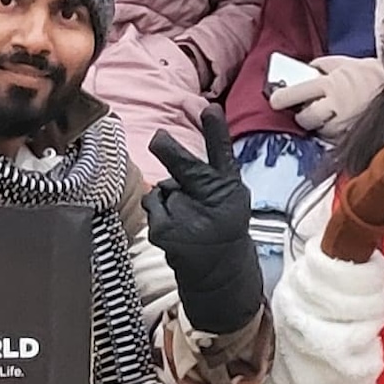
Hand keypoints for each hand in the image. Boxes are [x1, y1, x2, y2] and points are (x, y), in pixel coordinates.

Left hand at [145, 120, 266, 333]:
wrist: (221, 274)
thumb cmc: (222, 225)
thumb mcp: (228, 196)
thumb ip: (208, 172)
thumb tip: (163, 142)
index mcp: (230, 189)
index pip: (223, 155)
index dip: (216, 132)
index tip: (210, 109)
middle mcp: (212, 202)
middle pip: (187, 169)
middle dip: (170, 151)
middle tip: (159, 138)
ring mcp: (186, 219)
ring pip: (164, 189)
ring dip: (169, 197)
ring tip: (187, 217)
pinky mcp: (164, 232)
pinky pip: (153, 206)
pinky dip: (160, 213)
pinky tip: (176, 229)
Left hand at [285, 51, 383, 140]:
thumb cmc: (374, 76)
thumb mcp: (348, 62)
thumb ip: (325, 65)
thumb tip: (308, 67)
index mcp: (331, 84)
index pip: (298, 92)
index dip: (282, 98)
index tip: (274, 100)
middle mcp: (335, 106)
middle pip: (305, 118)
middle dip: (303, 116)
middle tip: (306, 110)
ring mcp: (344, 125)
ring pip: (319, 131)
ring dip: (319, 126)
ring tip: (328, 117)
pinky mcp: (353, 138)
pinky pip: (334, 139)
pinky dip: (333, 134)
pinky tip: (340, 125)